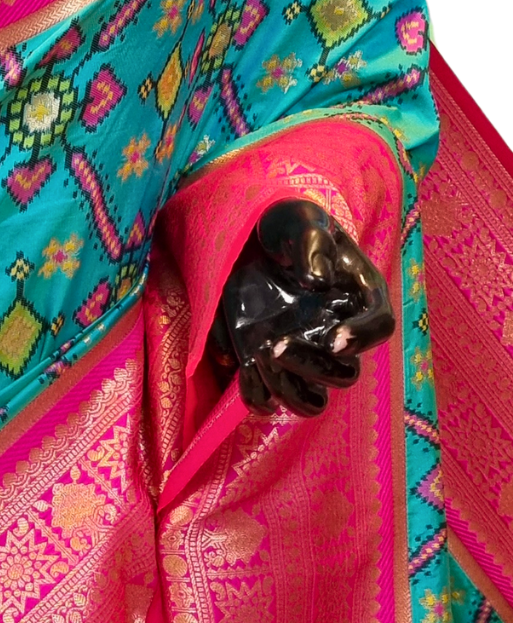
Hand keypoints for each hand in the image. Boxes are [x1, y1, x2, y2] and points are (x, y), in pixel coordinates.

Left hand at [210, 199, 394, 417]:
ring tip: (257, 355)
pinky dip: (254, 393)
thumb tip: (318, 280)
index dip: (361, 338)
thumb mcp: (300, 222)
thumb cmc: (287, 228)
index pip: (380, 326)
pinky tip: (242, 363)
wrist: (251, 244)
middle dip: (311, 367)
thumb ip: (312, 244)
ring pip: (310, 400)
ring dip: (285, 388)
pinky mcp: (269, 366)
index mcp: (358, 297)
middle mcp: (335, 335)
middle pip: (343, 375)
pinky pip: (268, 400)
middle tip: (275, 345)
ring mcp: (302, 355)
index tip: (333, 339)